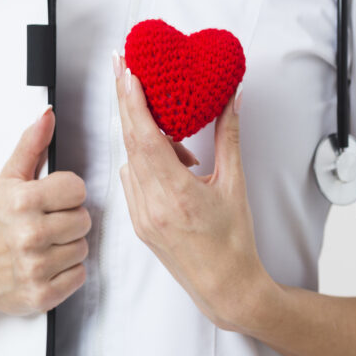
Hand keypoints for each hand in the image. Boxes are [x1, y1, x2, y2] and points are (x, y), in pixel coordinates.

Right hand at [0, 105, 90, 315]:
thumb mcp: (8, 177)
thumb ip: (31, 144)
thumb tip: (48, 115)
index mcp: (22, 201)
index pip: (78, 189)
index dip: (67, 193)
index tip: (50, 200)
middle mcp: (28, 235)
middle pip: (84, 220)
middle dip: (68, 219)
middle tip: (46, 223)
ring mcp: (35, 268)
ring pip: (83, 248)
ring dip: (68, 246)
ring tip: (44, 244)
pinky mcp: (41, 295)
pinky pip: (79, 275)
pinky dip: (67, 271)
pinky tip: (46, 263)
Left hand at [113, 53, 272, 329]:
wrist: (226, 288)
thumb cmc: (235, 242)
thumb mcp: (235, 185)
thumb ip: (229, 138)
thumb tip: (232, 99)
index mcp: (176, 194)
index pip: (146, 139)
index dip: (134, 104)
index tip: (128, 74)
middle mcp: (151, 204)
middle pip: (130, 142)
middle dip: (125, 102)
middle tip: (120, 67)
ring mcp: (140, 215)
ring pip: (131, 160)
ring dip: (146, 139)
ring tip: (180, 145)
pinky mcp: (137, 222)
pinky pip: (132, 179)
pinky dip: (145, 163)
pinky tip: (172, 164)